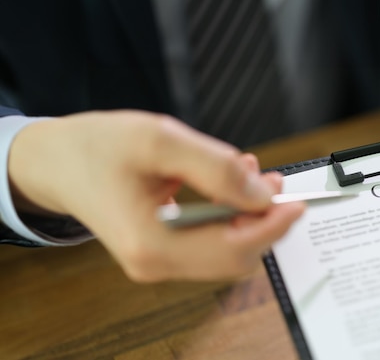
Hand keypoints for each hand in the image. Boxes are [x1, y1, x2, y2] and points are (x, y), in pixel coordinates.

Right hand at [8, 110, 304, 281]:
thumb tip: (263, 194)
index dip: (272, 226)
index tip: (297, 202)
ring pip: (227, 252)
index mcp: (150, 244)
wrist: (59, 162)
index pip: (233, 249)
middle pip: (235, 257)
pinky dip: (231, 218)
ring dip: (248, 217)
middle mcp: (154, 264)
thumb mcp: (160, 139)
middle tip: (274, 181)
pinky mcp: (162, 253)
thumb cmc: (98, 147)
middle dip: (263, 220)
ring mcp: (157, 263)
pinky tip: (231, 188)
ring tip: (250, 176)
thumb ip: (216, 168)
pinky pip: (211, 244)